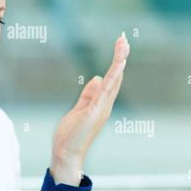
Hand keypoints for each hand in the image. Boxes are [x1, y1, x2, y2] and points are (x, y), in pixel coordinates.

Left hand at [50, 32, 129, 185]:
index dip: (116, 61)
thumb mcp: (79, 108)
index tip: (120, 44)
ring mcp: (102, 108)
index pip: (111, 78)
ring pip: (113, 81)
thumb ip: (88, 94)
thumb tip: (95, 78)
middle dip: (120, 57)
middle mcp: (105, 104)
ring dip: (118, 63)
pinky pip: (105, 92)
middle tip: (124, 38)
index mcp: (101, 102)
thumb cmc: (72, 134)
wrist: (66, 152)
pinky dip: (112, 79)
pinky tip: (117, 67)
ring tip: (123, 46)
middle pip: (116, 76)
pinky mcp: (95, 113)